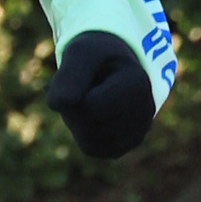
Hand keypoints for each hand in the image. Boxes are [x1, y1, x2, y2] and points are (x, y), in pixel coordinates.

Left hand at [47, 29, 155, 164]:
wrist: (114, 65)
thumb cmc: (96, 57)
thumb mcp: (81, 52)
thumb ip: (68, 74)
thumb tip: (56, 105)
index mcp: (137, 85)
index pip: (86, 107)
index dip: (70, 92)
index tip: (82, 74)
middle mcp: (144, 113)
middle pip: (86, 126)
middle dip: (73, 107)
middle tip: (84, 86)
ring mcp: (138, 133)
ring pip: (87, 142)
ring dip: (77, 121)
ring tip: (91, 99)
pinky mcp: (125, 146)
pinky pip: (92, 149)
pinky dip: (83, 133)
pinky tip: (93, 115)